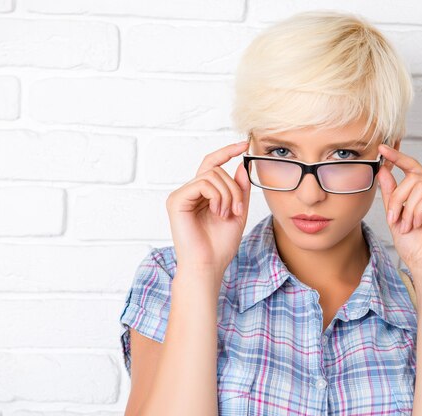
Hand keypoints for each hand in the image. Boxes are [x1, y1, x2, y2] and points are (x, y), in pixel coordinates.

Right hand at [165, 140, 250, 278]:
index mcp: (202, 195)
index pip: (213, 164)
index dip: (228, 151)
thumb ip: (239, 190)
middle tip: (238, 210)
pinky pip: (203, 183)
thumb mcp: (238, 212)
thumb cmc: (220, 245)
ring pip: (212, 175)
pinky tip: (217, 212)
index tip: (245, 144)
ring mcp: (181, 195)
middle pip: (216, 170)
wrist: (208, 265)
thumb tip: (240, 165)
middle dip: (234, 188)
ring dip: (228, 194)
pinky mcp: (176, 200)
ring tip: (227, 214)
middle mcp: (189, 192)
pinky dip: (217, 196)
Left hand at [376, 143, 421, 279]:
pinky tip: (419, 224)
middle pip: (414, 177)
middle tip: (394, 220)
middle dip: (398, 198)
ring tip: (408, 226)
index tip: (382, 147)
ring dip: (407, 208)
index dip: (398, 156)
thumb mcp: (396, 217)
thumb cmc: (415, 247)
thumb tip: (384, 170)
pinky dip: (418, 210)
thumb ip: (392, 194)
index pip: (414, 167)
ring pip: (421, 186)